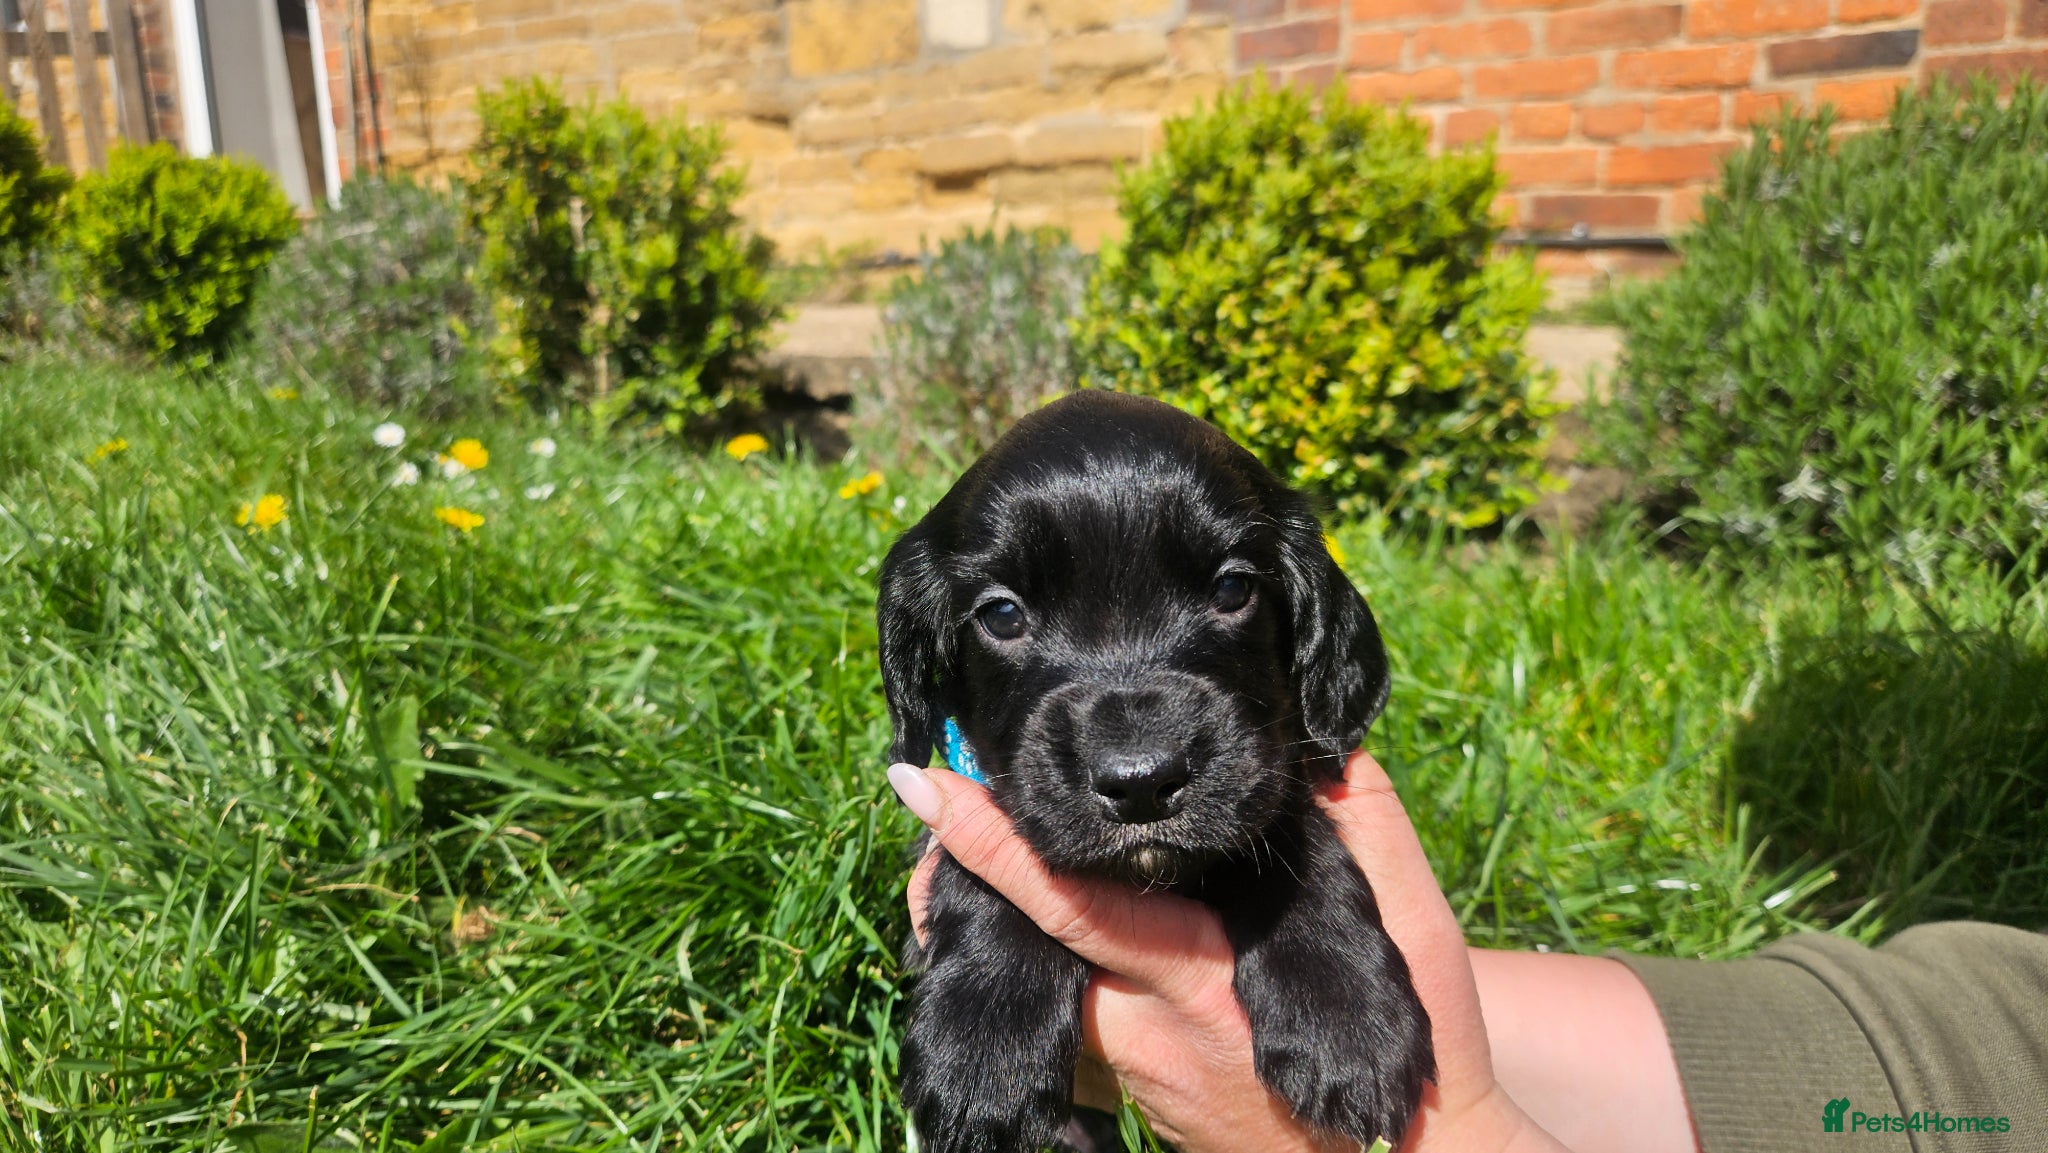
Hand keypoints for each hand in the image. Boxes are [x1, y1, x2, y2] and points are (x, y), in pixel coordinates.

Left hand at [890, 751, 1569, 1152]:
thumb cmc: (1418, 1048)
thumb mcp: (1410, 931)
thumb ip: (1365, 826)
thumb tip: (1323, 745)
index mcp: (1199, 981)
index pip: (1070, 903)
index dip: (991, 843)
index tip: (924, 782)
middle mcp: (1142, 1033)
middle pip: (1013, 948)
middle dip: (956, 873)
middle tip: (927, 788)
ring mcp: (1123, 1072)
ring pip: (1025, 982)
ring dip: (989, 912)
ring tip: (966, 831)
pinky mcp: (1120, 1090)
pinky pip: (1054, 1013)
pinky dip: (1031, 957)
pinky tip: (1034, 912)